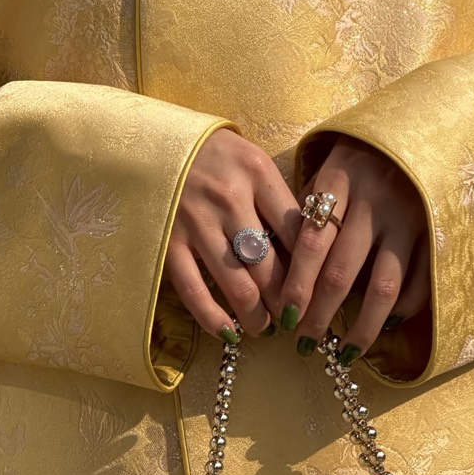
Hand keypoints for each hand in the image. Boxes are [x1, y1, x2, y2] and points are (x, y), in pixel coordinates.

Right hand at [164, 129, 431, 359]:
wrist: (152, 141)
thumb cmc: (213, 156)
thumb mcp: (252, 162)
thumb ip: (278, 200)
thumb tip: (308, 255)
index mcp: (258, 173)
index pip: (299, 231)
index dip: (314, 270)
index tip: (321, 293)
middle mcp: (229, 198)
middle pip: (271, 265)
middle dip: (288, 302)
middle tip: (296, 320)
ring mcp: (196, 222)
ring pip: (237, 283)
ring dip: (257, 316)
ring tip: (266, 328)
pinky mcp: (168, 241)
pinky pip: (193, 289)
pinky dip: (212, 317)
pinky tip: (228, 333)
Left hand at [277, 135, 430, 357]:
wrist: (420, 126)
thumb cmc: (359, 157)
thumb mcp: (327, 171)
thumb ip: (307, 212)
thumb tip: (278, 268)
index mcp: (340, 181)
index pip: (311, 243)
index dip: (296, 285)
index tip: (283, 318)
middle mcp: (374, 202)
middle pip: (342, 272)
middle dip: (320, 314)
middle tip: (304, 344)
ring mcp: (408, 219)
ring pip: (384, 287)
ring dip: (362, 326)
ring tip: (345, 353)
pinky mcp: (435, 230)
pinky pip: (419, 280)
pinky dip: (403, 308)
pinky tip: (384, 326)